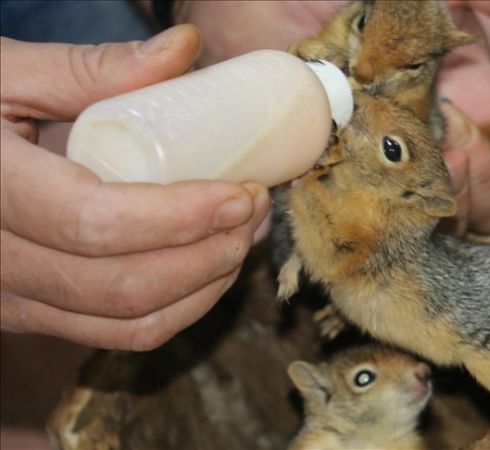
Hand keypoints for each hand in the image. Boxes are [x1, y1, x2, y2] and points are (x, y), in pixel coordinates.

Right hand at [0, 26, 269, 349]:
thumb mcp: (9, 74)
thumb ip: (93, 69)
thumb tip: (185, 48)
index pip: (95, 224)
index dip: (181, 217)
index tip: (241, 194)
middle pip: (124, 288)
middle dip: (210, 255)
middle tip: (254, 210)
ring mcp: (11, 298)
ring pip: (129, 323)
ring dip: (206, 286)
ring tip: (244, 236)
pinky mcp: (33, 313)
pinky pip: (118, 334)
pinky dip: (179, 308)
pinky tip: (211, 267)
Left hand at [174, 1, 489, 233]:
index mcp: (474, 105)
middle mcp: (436, 148)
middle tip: (458, 146)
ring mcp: (385, 172)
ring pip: (438, 227)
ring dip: (446, 207)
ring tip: (421, 161)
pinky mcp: (330, 189)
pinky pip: (364, 233)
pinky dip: (378, 228)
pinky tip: (375, 202)